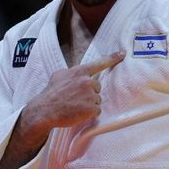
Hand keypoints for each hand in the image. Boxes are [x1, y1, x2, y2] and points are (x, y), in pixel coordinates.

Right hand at [0, 50, 124, 168]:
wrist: (45, 110)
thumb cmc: (51, 93)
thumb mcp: (58, 76)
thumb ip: (72, 73)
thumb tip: (77, 75)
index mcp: (79, 71)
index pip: (99, 63)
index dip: (112, 58)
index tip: (123, 53)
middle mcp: (87, 81)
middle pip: (97, 87)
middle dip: (90, 93)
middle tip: (75, 98)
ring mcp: (90, 95)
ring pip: (97, 100)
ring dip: (89, 105)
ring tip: (75, 106)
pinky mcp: (91, 108)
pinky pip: (96, 111)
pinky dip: (89, 114)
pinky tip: (78, 113)